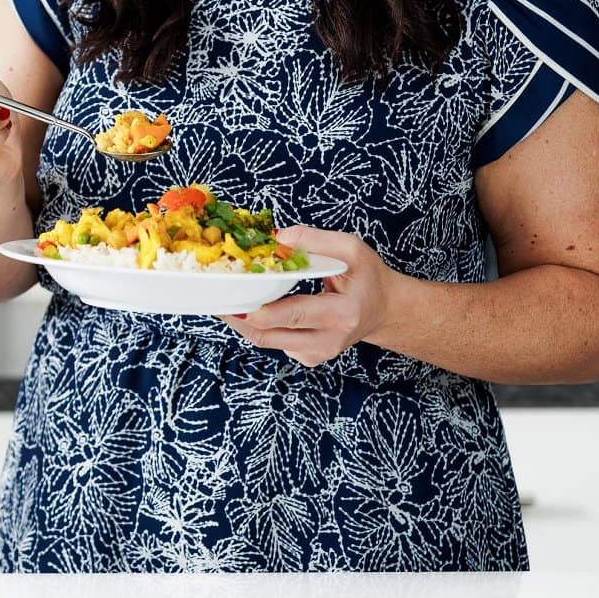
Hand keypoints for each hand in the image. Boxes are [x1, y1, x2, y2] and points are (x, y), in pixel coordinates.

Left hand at [219, 227, 399, 367]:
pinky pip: (274, 341)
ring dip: (243, 320)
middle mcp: (327, 341)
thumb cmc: (368, 278)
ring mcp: (316, 353)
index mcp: (342, 313)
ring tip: (225, 297)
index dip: (260, 308)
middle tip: (215, 295)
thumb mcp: (351, 249)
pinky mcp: (306, 357)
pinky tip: (252, 305)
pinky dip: (258, 324)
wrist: (383, 310)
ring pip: (266, 341)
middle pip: (269, 334)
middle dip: (239, 315)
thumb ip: (315, 241)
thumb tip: (277, 239)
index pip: (292, 315)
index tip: (235, 294)